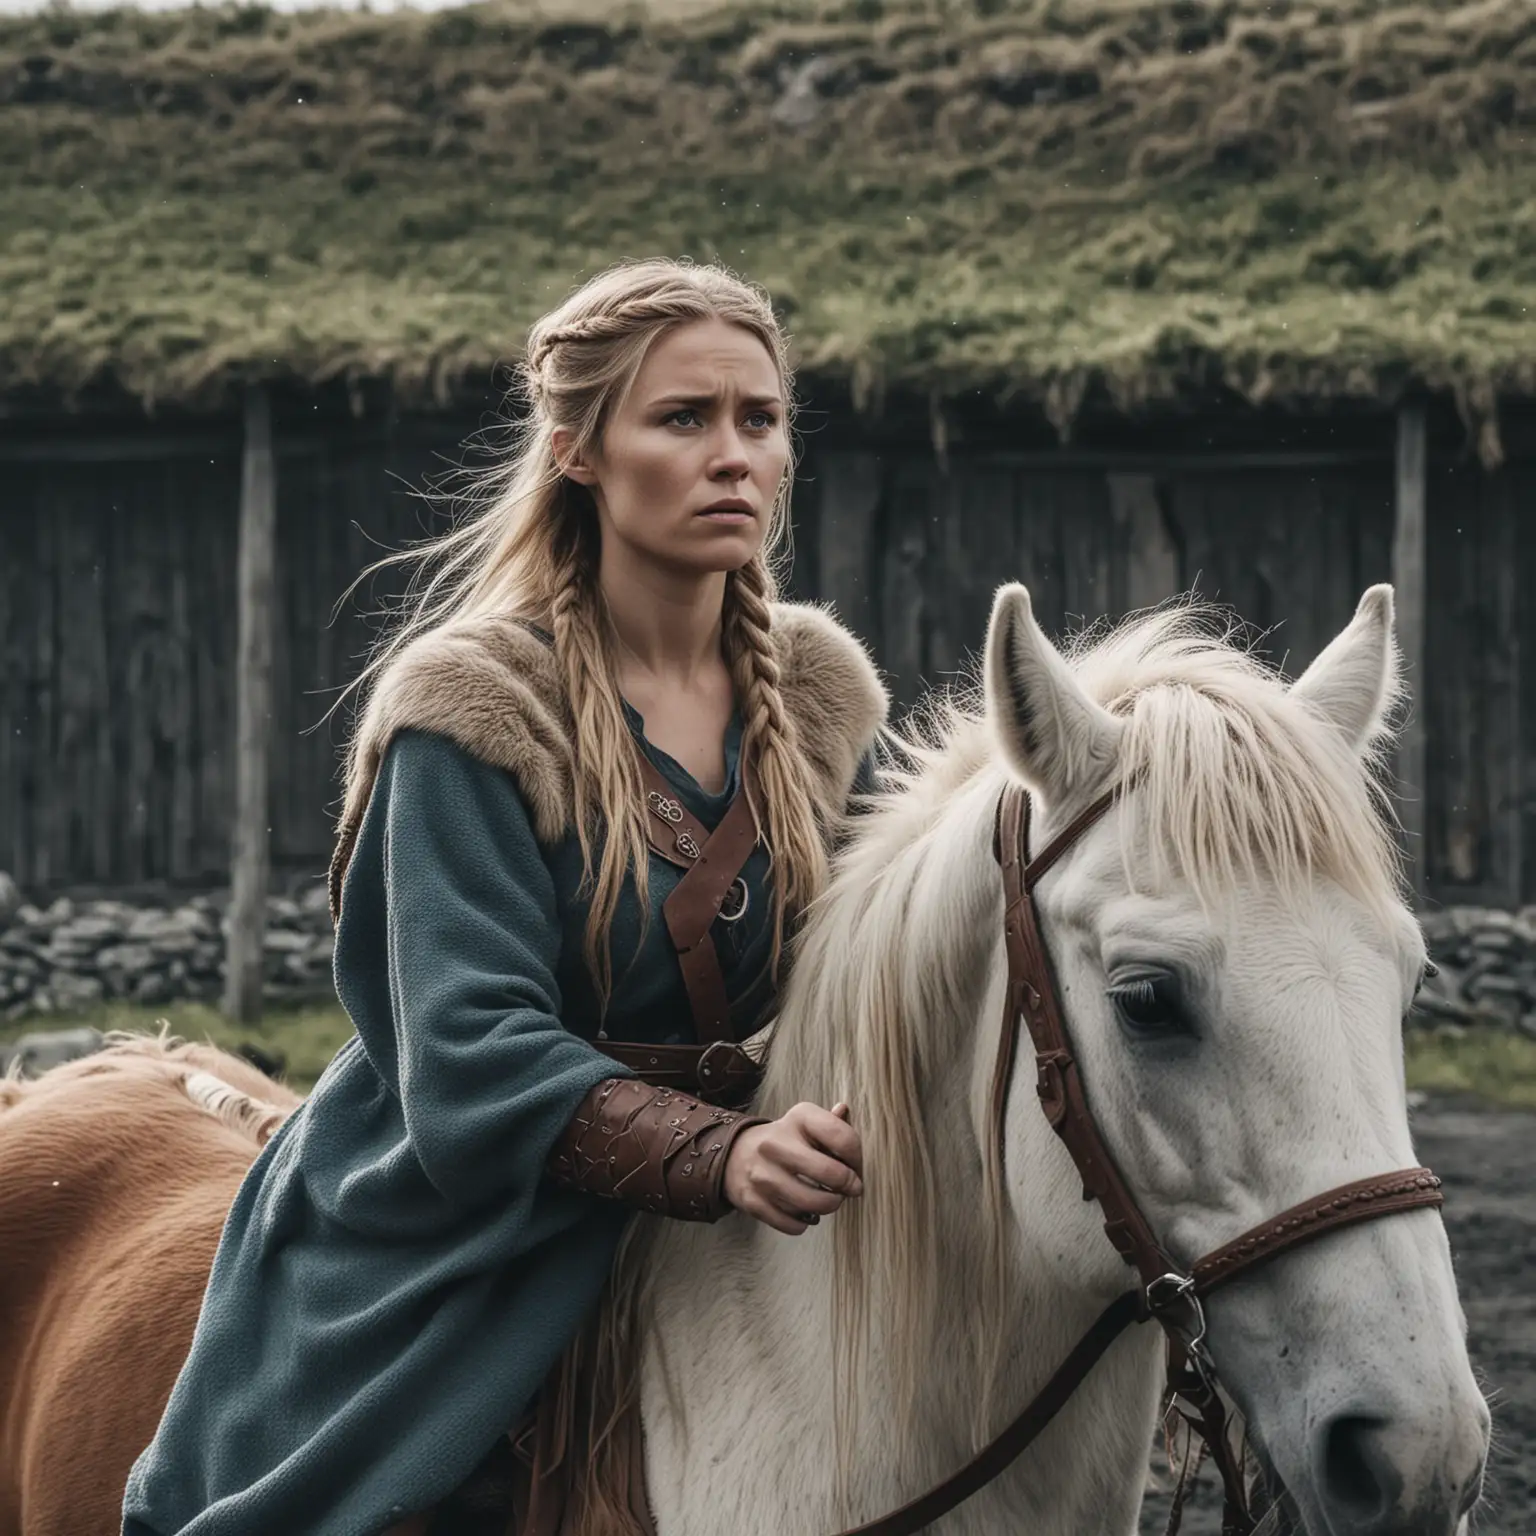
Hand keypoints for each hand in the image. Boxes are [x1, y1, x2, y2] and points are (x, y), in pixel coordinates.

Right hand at [723, 1100, 862, 1234]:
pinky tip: (805, 1211)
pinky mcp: (752, 1200)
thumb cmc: (785, 1140)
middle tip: (850, 1189)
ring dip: (829, 1206)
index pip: (843, 1138)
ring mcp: (761, 1174)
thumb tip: (844, 1110)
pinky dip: (805, 1222)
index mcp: (797, 1118)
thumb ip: (831, 1122)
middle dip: (849, 1187)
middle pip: (831, 1173)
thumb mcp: (806, 1123)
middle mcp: (776, 1143)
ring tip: (829, 1200)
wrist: (735, 1154)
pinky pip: (793, 1224)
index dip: (858, 1159)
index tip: (856, 1168)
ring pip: (813, 1204)